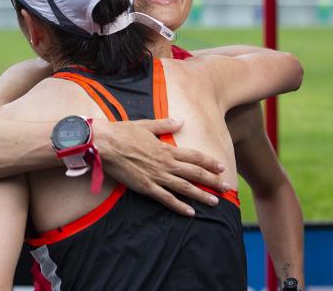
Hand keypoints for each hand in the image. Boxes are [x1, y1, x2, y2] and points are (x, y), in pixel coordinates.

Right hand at [93, 118, 226, 215]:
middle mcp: (166, 163)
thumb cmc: (123, 132)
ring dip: (201, 195)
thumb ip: (165, 125)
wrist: (105, 144)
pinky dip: (179, 206)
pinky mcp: (146, 187)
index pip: (194, 156)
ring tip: (215, 202)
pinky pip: (166, 199)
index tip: (221, 167)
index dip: (209, 162)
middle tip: (226, 187)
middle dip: (212, 180)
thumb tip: (180, 121)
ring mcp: (157, 176)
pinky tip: (190, 212)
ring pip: (184, 188)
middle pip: (194, 173)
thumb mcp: (147, 125)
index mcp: (166, 148)